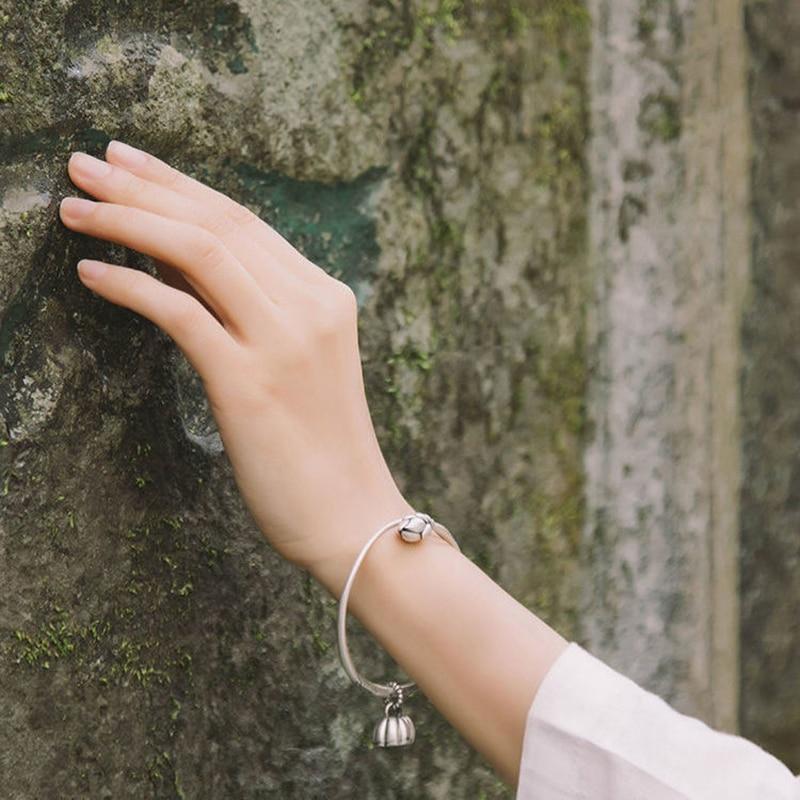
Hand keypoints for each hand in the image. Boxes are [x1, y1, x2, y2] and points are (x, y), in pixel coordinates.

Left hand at [60, 141, 413, 592]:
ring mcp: (283, 344)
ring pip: (199, 253)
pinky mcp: (249, 384)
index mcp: (326, 298)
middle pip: (219, 223)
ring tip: (75, 207)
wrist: (355, 517)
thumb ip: (266, 317)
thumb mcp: (305, 366)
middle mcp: (310, 308)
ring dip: (129, 221)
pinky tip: (90, 273)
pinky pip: (180, 314)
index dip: (181, 186)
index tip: (133, 164)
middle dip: (146, 186)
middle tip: (87, 163)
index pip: (245, 222)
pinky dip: (130, 285)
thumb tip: (196, 278)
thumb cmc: (324, 451)